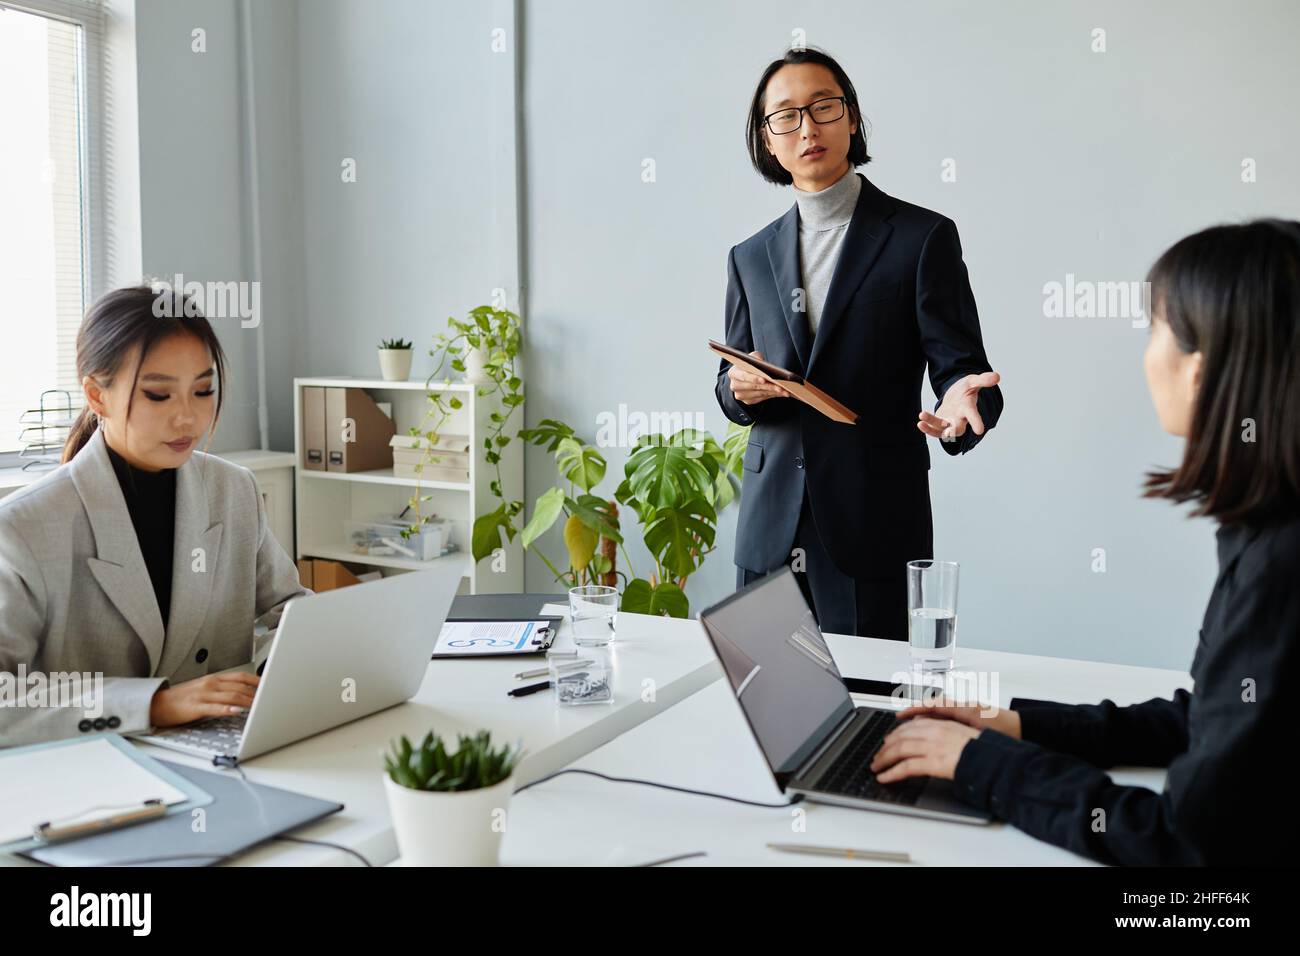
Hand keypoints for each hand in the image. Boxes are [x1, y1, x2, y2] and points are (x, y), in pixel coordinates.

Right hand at [149, 672, 259, 726]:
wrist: (156, 704)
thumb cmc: (181, 698)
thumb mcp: (203, 689)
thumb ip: (221, 690)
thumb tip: (241, 695)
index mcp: (212, 679)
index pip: (240, 677)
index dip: (256, 680)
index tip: (268, 685)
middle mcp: (209, 684)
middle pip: (239, 687)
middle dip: (256, 694)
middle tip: (269, 699)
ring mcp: (202, 695)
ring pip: (231, 697)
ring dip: (248, 701)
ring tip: (260, 706)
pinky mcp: (195, 707)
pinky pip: (215, 708)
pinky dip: (228, 709)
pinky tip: (238, 712)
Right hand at [729, 350, 790, 404]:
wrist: (745, 375)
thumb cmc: (749, 365)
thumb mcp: (752, 357)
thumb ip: (756, 358)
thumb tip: (764, 364)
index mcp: (733, 373)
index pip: (744, 376)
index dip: (754, 378)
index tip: (764, 379)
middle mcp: (735, 386)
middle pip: (754, 387)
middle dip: (769, 386)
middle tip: (781, 387)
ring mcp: (741, 395)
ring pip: (760, 393)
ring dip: (774, 392)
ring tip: (785, 391)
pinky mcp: (748, 401)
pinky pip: (762, 398)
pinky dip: (773, 395)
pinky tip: (781, 393)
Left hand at [869, 716, 979, 782]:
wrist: (996, 758)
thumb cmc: (984, 751)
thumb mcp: (963, 736)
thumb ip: (945, 736)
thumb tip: (934, 743)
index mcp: (942, 724)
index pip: (911, 726)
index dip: (896, 733)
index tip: (887, 740)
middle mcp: (935, 731)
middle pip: (901, 736)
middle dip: (885, 747)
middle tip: (878, 756)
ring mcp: (933, 746)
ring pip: (899, 750)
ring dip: (883, 760)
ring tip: (876, 767)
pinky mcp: (934, 762)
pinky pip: (906, 767)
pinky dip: (891, 772)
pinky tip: (884, 778)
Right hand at [895, 697, 1021, 738]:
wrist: (1025, 730)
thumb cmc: (1008, 732)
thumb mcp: (984, 734)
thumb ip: (964, 732)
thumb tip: (944, 733)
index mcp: (965, 708)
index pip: (934, 704)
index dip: (916, 709)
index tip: (901, 715)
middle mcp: (962, 707)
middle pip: (931, 708)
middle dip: (913, 715)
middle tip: (898, 725)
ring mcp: (964, 713)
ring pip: (937, 714)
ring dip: (921, 720)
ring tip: (907, 730)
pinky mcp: (967, 719)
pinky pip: (944, 718)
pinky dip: (932, 723)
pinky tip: (927, 733)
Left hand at [918, 370, 1000, 440]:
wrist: (956, 396)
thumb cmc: (966, 390)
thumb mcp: (973, 381)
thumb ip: (983, 380)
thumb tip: (997, 376)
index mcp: (968, 408)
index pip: (973, 415)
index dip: (977, 422)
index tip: (980, 431)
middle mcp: (960, 419)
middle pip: (959, 429)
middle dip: (954, 431)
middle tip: (948, 434)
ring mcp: (949, 423)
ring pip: (942, 430)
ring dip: (931, 427)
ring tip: (921, 419)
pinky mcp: (940, 424)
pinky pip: (934, 430)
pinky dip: (927, 428)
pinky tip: (920, 423)